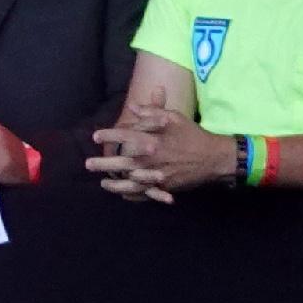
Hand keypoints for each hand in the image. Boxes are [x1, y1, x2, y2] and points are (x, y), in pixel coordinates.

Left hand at [92, 110, 233, 202]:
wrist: (215, 158)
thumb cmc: (193, 135)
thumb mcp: (174, 118)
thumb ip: (152, 112)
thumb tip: (132, 106)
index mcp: (153, 140)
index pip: (125, 136)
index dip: (108, 135)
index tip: (95, 137)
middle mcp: (152, 159)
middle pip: (122, 162)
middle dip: (103, 164)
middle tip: (88, 164)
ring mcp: (158, 175)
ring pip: (131, 183)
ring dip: (115, 185)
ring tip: (103, 183)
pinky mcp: (165, 187)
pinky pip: (146, 194)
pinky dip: (133, 195)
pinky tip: (123, 195)